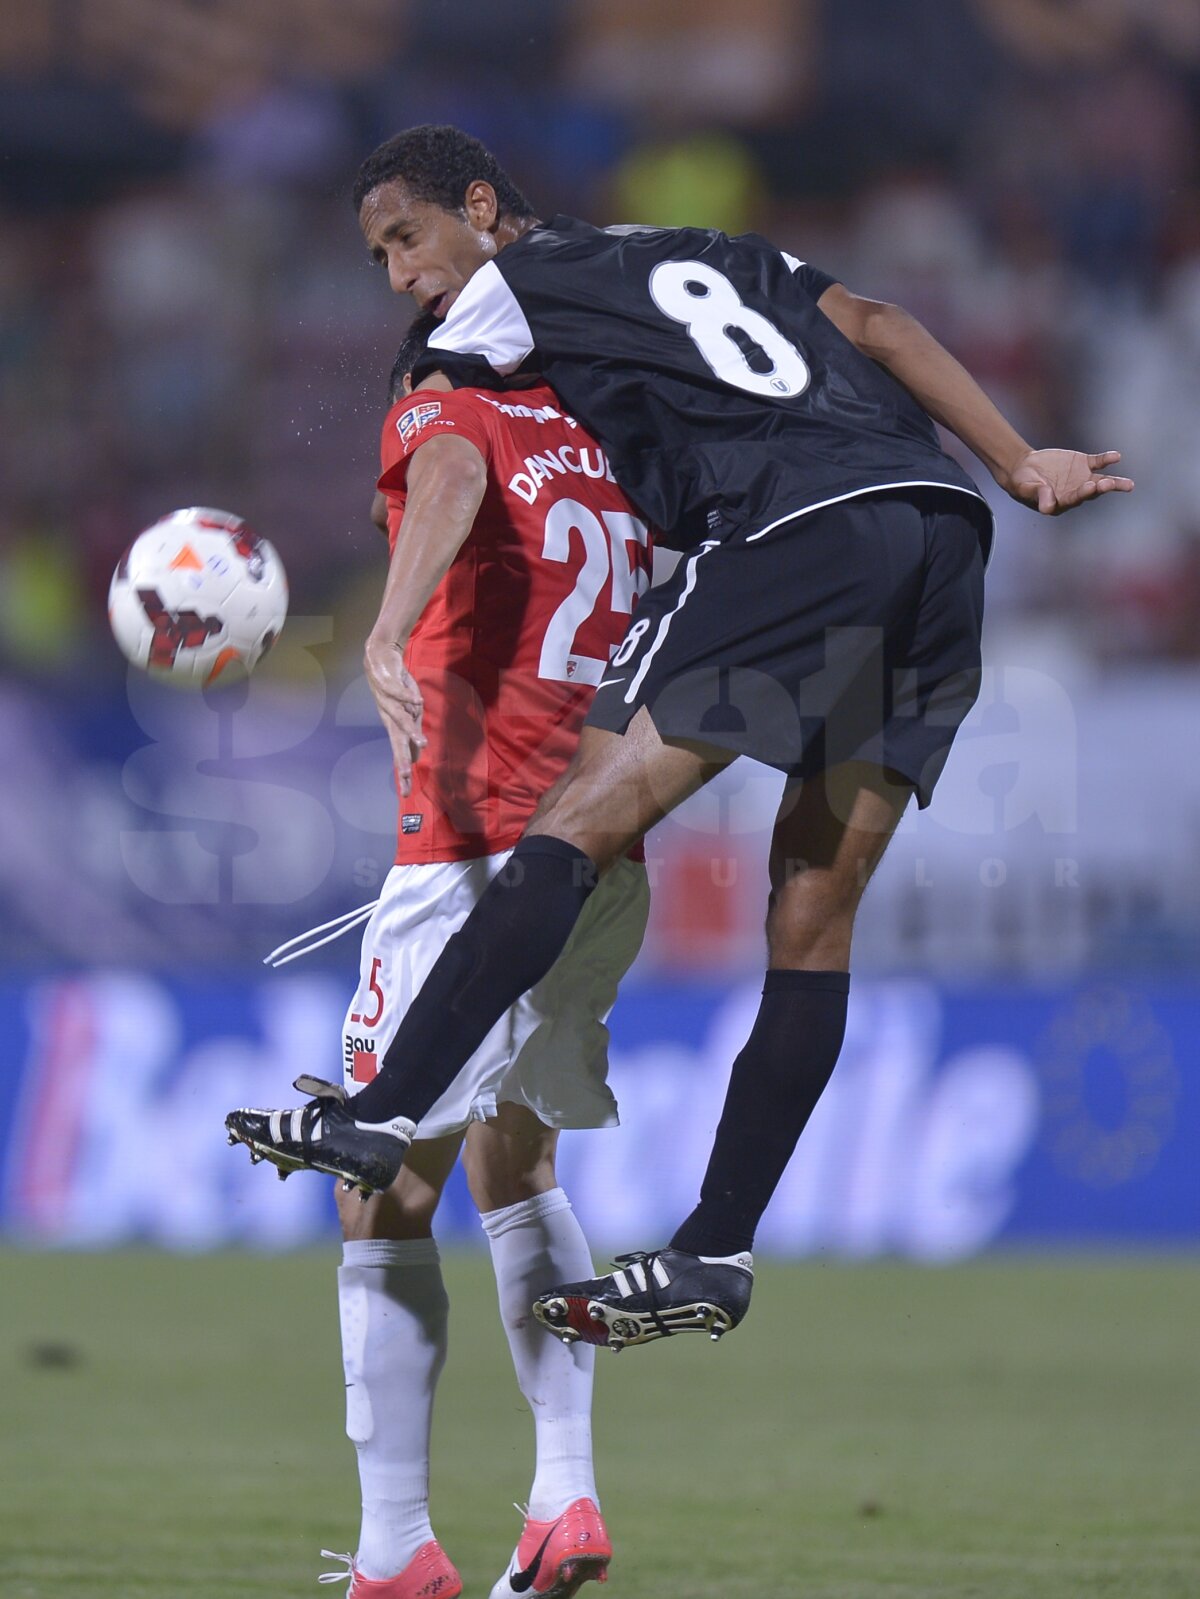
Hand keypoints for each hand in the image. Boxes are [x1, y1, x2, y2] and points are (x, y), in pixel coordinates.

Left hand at [364, 635, 426, 796]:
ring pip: (399, 719)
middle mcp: (388, 717)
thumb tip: (417, 755)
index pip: (399, 753)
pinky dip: (409, 697)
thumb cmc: (396, 686)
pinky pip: (399, 692)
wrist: (381, 656)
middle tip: (406, 777)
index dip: (402, 772)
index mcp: (393, 726)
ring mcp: (387, 701)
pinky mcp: (388, 683)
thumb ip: (412, 731)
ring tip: (423, 743)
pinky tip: (419, 703)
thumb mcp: (408, 712)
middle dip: (402, 759)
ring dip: (410, 731)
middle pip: (396, 742)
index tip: (405, 792)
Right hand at [1004, 449, 1133, 515]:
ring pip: (1101, 482)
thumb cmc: (1023, 482)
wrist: (1025, 467)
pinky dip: (1107, 460)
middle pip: (1091, 492)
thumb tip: (1047, 508)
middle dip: (1101, 489)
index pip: (1075, 499)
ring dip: (1113, 483)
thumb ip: (1038, 495)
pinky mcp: (1084, 464)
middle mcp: (1076, 493)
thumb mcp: (1027, 488)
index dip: (1082, 493)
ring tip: (1129, 486)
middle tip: (1109, 484)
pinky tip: (1116, 457)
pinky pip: (1098, 463)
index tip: (1089, 486)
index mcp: (1062, 502)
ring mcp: (1082, 479)